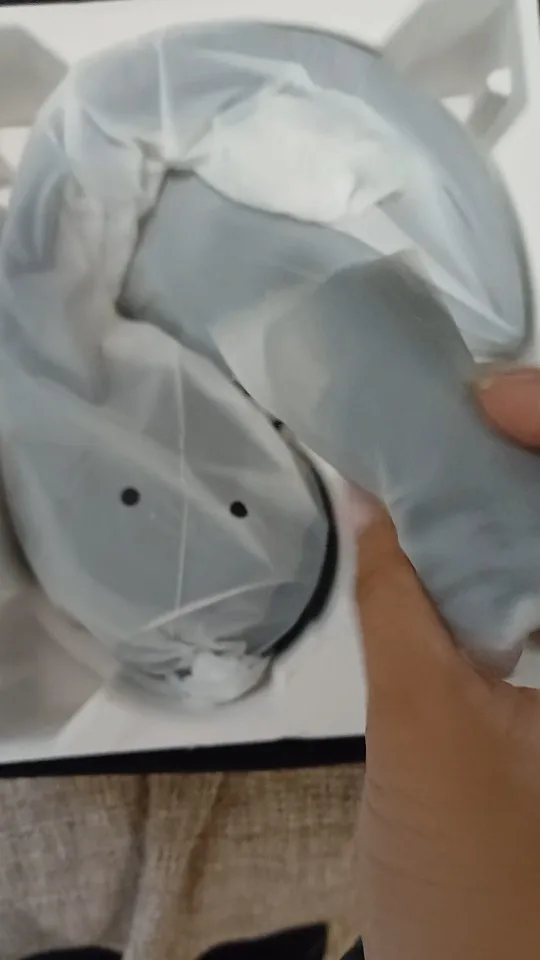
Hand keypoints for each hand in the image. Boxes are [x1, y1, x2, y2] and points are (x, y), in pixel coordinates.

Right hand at [355, 368, 539, 959]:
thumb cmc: (469, 879)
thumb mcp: (423, 728)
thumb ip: (398, 599)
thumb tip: (367, 494)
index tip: (483, 395)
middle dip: (530, 445)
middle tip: (461, 405)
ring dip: (513, 491)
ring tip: (449, 445)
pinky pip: (538, 589)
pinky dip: (505, 546)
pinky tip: (454, 529)